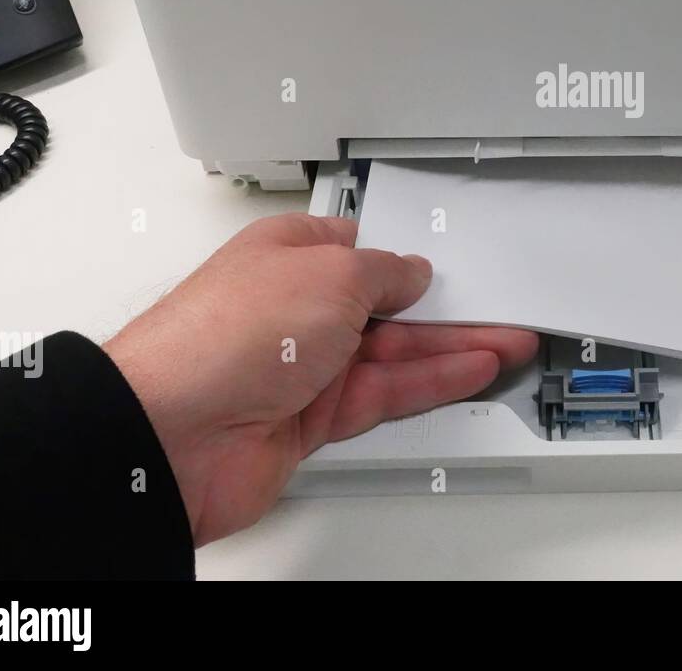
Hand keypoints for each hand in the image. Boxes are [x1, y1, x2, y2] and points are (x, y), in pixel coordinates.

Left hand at [103, 212, 537, 545]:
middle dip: (447, 307)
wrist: (172, 433)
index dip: (411, 255)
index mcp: (289, 253)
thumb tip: (410, 273)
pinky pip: (386, 394)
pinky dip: (431, 382)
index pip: (364, 249)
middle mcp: (295, 308)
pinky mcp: (311, 419)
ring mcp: (304, 366)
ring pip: (395, 353)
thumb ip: (384, 273)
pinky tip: (469, 370)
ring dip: (454, 347)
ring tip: (508, 340)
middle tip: (501, 307)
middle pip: (387, 305)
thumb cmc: (222, 336)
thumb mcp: (331, 273)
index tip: (458, 262)